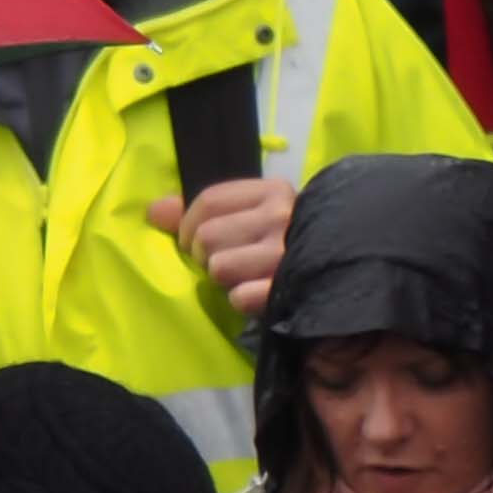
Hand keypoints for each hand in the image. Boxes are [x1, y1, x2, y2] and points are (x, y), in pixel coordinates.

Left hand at [157, 172, 292, 321]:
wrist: (338, 268)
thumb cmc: (285, 240)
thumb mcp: (251, 214)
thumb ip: (200, 210)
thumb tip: (155, 212)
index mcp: (272, 192)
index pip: (209, 202)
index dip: (189, 225)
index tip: (194, 241)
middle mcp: (282, 218)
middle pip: (208, 237)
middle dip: (207, 255)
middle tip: (225, 262)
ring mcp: (286, 255)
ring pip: (219, 267)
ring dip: (224, 279)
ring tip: (243, 277)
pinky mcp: (288, 290)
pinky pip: (239, 297)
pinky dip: (240, 299)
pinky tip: (254, 294)